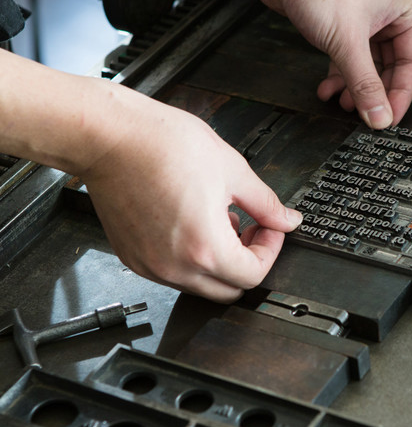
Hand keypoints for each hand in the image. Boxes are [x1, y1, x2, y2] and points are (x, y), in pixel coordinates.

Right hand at [81, 90, 301, 301]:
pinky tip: (193, 223)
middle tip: (252, 229)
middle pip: (229, 290)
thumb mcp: (232, 170)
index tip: (271, 229)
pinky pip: (174, 273)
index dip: (271, 251)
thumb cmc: (162, 145)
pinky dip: (192, 258)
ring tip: (220, 220)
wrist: (110, 136)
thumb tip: (286, 220)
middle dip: (248, 262)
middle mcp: (175, 266)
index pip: (253, 275)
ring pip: (201, 284)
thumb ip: (266, 204)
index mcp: (204, 248)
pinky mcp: (133, 258)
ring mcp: (150, 266)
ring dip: (220, 261)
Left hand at [253, 0, 411, 128]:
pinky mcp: (341, 25)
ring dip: (353, 87)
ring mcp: (364, 19)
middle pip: (389, 67)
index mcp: (405, 8)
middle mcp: (388, 13)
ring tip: (343, 103)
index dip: (400, 94)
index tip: (388, 118)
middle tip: (365, 114)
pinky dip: (338, 76)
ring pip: (366, 66)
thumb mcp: (347, 41)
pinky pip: (347, 59)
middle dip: (373, 92)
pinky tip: (327, 88)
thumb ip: (364, 84)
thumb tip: (379, 115)